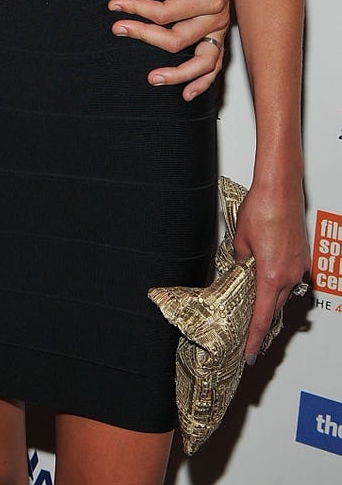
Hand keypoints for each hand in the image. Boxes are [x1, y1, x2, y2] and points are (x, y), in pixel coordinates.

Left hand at [108, 0, 230, 98]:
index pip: (167, 13)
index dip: (138, 9)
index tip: (115, 5)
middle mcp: (217, 15)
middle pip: (177, 39)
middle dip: (144, 36)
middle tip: (118, 29)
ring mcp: (219, 27)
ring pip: (202, 62)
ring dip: (177, 74)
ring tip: (152, 78)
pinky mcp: (218, 32)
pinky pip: (215, 64)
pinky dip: (203, 81)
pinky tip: (188, 93)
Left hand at [234, 181, 308, 360]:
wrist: (279, 189)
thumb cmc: (260, 209)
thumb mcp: (240, 240)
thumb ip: (240, 262)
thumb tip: (239, 270)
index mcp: (271, 276)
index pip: (261, 317)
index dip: (255, 338)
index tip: (250, 353)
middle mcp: (289, 275)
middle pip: (273, 308)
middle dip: (261, 322)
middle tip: (248, 333)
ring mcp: (298, 266)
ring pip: (283, 293)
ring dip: (270, 299)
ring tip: (255, 304)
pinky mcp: (301, 256)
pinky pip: (291, 278)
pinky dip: (279, 282)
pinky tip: (268, 278)